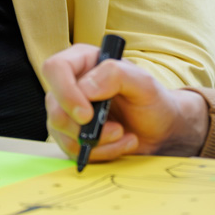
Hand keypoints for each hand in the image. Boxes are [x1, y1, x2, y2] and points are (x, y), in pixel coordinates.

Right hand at [42, 44, 209, 159]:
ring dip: (97, 141)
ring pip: (60, 132)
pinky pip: (71, 150)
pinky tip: (120, 144)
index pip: (55, 69)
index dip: (65, 93)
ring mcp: (68, 111)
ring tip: (123, 135)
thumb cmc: (153, 101)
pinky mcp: (71, 135)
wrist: (160, 129)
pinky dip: (99, 153)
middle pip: (53, 106)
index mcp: (84, 62)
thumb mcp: (144, 83)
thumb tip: (85, 88)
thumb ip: (116, 75)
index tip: (87, 114)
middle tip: (116, 129)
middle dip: (84, 127)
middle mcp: (71, 85)